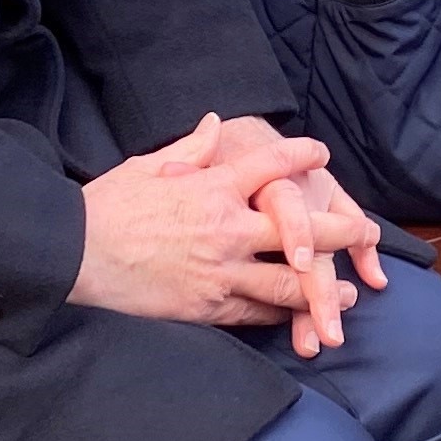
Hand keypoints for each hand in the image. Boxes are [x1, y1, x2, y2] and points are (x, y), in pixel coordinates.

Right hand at [74, 113, 371, 352]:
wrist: (74, 257)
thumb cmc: (106, 207)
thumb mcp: (148, 167)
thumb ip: (191, 150)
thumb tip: (217, 125)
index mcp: (213, 188)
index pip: (272, 165)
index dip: (302, 155)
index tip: (322, 153)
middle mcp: (226, 229)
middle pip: (301, 230)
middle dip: (340, 230)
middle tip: (367, 230)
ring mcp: (220, 272)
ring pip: (287, 283)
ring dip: (322, 287)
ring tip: (345, 290)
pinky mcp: (207, 307)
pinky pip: (255, 314)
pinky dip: (280, 314)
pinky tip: (296, 313)